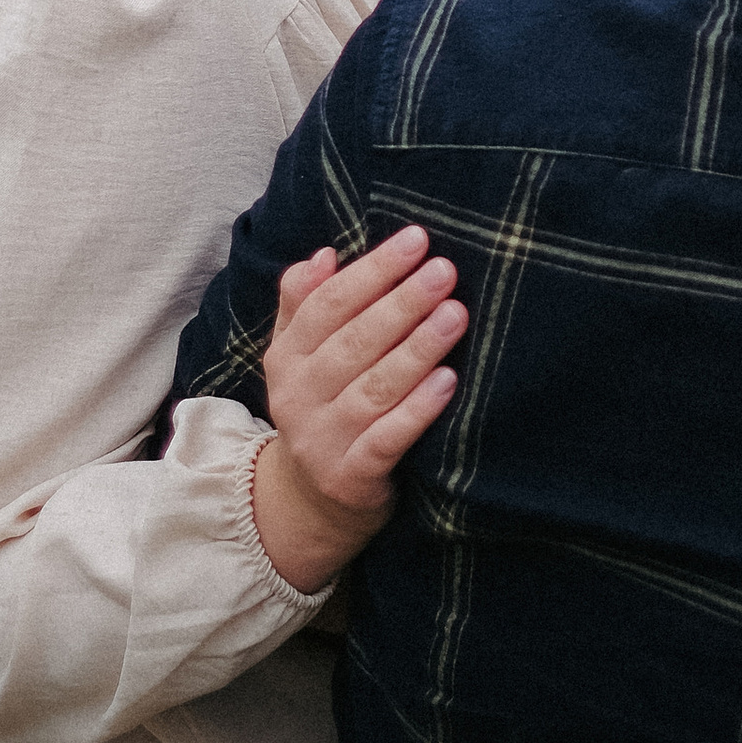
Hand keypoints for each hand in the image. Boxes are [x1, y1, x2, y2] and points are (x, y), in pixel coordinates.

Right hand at [249, 226, 463, 596]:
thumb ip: (304, 303)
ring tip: (455, 315)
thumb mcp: (299, 356)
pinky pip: (387, 438)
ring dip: (417, 348)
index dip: (373, 269)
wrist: (309, 503)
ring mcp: (322, 439)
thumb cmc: (321, 407)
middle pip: (354, 341)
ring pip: (374, 387)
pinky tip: (448, 381)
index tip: (417, 239)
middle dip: (403, 301)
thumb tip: (324, 254)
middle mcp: (297, 396)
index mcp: (286, 356)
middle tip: (445, 271)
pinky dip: (418, 409)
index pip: (328, 302)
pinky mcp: (350, 477)